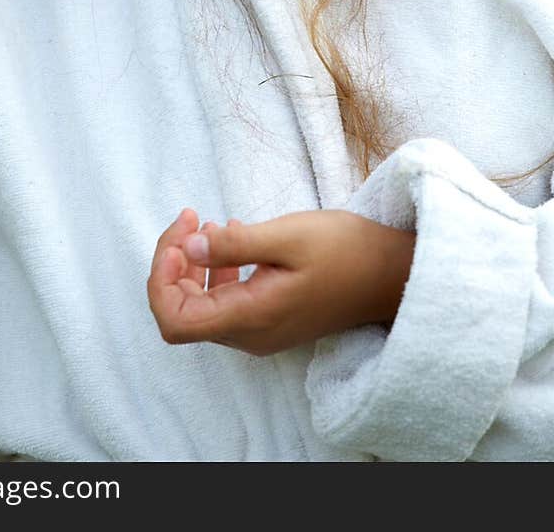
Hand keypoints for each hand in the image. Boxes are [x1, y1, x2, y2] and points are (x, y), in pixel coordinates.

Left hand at [147, 207, 414, 356]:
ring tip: (209, 224)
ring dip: (194, 265)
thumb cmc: (345, 250)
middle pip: (183, 312)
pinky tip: (233, 239)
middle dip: (175, 262)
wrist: (391, 273)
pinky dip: (217, 271)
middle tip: (191, 218)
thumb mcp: (288, 235)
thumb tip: (187, 247)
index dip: (162, 278)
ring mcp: (261, 331)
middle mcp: (250, 335)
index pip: (174, 321)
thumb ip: (234, 245)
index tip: (181, 235)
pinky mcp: (271, 319)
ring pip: (203, 306)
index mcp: (250, 318)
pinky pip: (227, 301)